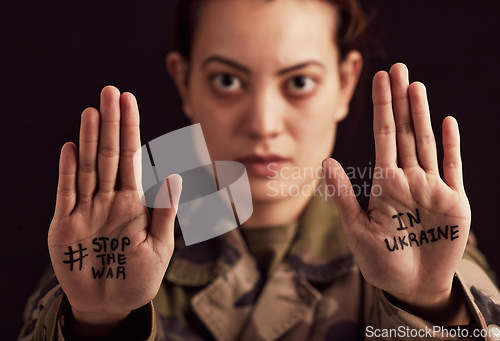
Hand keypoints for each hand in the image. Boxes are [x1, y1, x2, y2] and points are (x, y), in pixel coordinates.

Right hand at [48, 86, 181, 325]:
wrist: (110, 305)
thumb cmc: (139, 278)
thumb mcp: (159, 248)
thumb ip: (164, 213)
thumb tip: (175, 176)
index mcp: (134, 203)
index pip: (132, 158)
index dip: (130, 129)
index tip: (129, 102)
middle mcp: (109, 200)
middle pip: (110, 155)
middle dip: (111, 124)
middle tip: (110, 92)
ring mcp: (86, 210)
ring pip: (88, 167)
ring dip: (90, 139)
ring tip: (92, 112)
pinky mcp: (64, 225)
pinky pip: (66, 193)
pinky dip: (67, 171)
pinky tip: (71, 147)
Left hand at [323, 63, 469, 313]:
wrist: (410, 287)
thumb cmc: (381, 261)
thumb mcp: (357, 229)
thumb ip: (342, 196)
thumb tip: (325, 162)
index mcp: (384, 183)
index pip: (382, 137)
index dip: (381, 108)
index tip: (379, 80)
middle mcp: (408, 179)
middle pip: (403, 132)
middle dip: (400, 101)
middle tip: (398, 68)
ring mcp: (431, 188)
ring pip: (425, 143)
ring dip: (421, 115)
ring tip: (416, 86)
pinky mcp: (453, 203)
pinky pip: (452, 169)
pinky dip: (451, 147)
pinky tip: (447, 122)